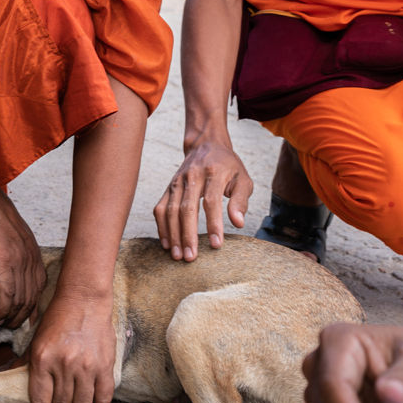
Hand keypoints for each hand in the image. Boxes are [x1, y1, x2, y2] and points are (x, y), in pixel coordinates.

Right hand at [0, 190, 44, 328]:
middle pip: (32, 297)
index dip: (34, 305)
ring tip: (3, 326)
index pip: (39, 287)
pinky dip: (3, 309)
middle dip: (23, 316)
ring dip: (12, 317)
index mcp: (34, 254)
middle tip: (13, 328)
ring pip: (21, 300)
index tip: (28, 317)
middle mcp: (31, 260)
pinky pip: (8, 295)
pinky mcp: (5, 265)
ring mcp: (19, 263)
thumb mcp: (15, 234)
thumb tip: (9, 264)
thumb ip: (17, 251)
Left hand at [28, 291, 115, 402]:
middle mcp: (64, 365)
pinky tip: (92, 394)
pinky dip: (98, 402)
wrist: (84, 300)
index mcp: (42, 360)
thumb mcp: (36, 340)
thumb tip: (15, 383)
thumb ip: (26, 364)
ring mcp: (86, 367)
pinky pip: (103, 397)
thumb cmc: (58, 319)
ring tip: (76, 399)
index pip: (40, 402)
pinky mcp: (105, 365)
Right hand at [154, 133, 253, 259]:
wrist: (206, 145)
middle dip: (188, 235)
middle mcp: (192, 176)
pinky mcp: (168, 187)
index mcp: (214, 172)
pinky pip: (160, 208)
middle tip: (191, 257)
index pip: (212, 201)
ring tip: (178, 255)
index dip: (213, 224)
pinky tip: (167, 244)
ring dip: (173, 235)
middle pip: (187, 208)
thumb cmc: (228, 166)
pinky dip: (161, 227)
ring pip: (171, 210)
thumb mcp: (243, 179)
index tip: (216, 245)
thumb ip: (241, 201)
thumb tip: (238, 223)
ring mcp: (177, 182)